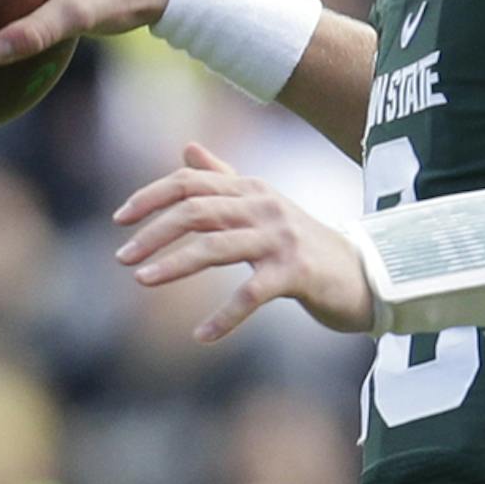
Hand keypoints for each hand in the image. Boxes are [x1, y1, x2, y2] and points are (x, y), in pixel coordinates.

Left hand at [116, 144, 374, 343]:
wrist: (365, 276)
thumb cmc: (307, 246)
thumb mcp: (264, 207)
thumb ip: (225, 179)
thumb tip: (186, 147)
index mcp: (252, 189)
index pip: (190, 183)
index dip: (151, 197)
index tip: (120, 219)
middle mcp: (264, 206)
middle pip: (196, 211)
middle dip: (154, 232)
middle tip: (122, 257)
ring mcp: (281, 239)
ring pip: (215, 247)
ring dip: (174, 265)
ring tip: (142, 280)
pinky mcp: (296, 273)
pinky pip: (250, 295)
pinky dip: (224, 318)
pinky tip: (202, 336)